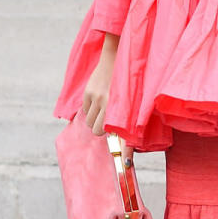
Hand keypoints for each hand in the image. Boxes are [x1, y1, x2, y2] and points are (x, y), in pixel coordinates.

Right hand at [81, 34, 131, 159]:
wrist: (117, 54)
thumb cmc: (129, 77)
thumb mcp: (132, 97)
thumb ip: (127, 115)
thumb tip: (122, 135)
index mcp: (124, 107)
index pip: (125, 134)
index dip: (126, 151)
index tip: (126, 165)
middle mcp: (111, 105)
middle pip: (97, 132)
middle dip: (100, 129)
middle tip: (105, 120)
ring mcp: (98, 99)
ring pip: (89, 123)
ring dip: (94, 118)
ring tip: (103, 105)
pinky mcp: (89, 93)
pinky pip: (85, 110)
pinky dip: (89, 108)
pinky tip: (97, 97)